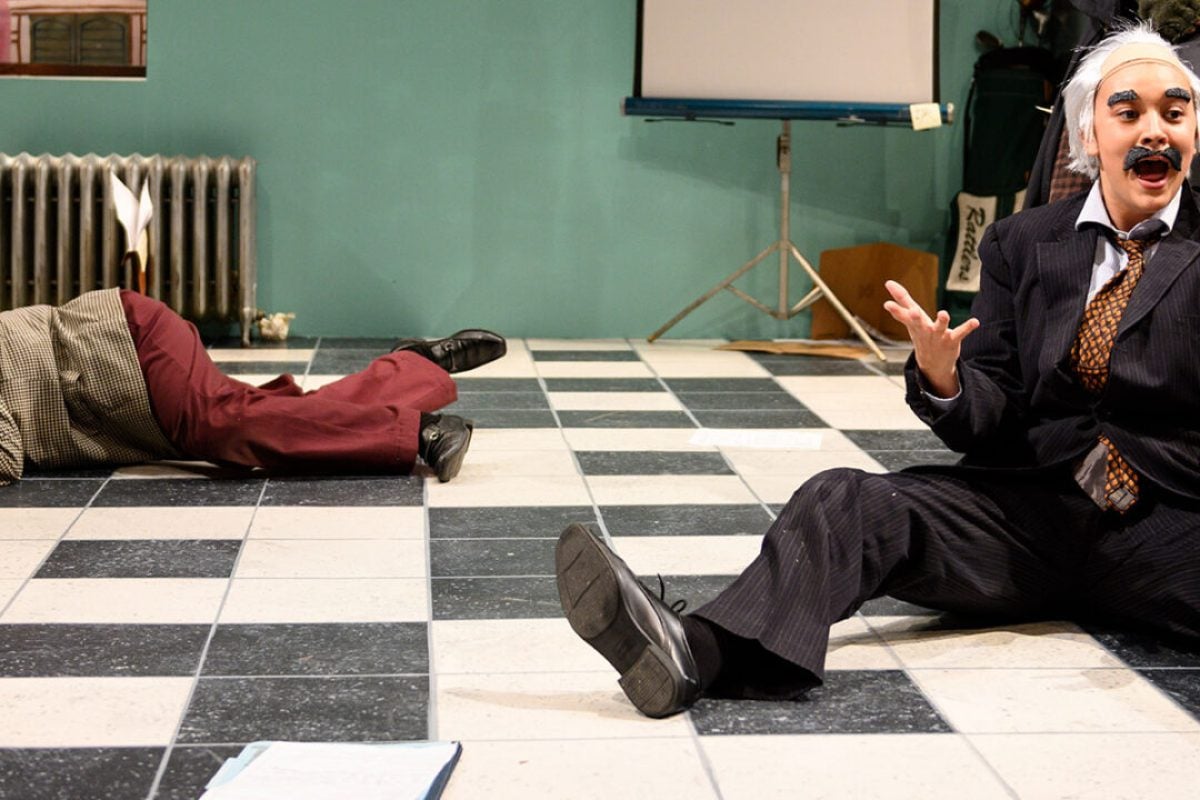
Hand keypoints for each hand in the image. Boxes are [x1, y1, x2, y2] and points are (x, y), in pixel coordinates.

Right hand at [882, 280, 979, 397]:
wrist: (932, 364)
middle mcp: (924, 330)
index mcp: (913, 324)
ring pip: (939, 328)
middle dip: (914, 317)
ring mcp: (938, 336)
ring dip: (942, 321)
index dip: (895, 309)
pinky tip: (975, 322)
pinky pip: (960, 333)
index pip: (902, 315)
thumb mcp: (910, 319)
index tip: (887, 304)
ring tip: (943, 313)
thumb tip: (888, 282)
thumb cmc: (922, 336)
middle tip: (913, 312)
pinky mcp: (952, 340)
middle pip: (917, 323)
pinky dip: (967, 327)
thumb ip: (902, 300)